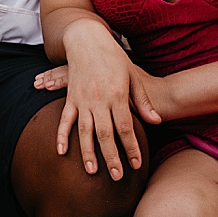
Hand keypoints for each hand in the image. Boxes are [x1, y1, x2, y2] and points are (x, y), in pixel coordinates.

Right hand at [35, 25, 159, 179]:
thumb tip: (156, 122)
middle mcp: (99, 100)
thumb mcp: (134, 77)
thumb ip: (143, 101)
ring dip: (88, 152)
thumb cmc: (114, 57)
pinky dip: (62, 136)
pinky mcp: (71, 98)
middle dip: (112, 157)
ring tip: (92, 171)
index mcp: (117, 95)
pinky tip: (61, 152)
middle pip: (106, 135)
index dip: (131, 148)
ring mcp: (83, 100)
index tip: (135, 164)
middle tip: (116, 176)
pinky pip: (66, 120)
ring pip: (85, 132)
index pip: (126, 128)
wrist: (88, 40)